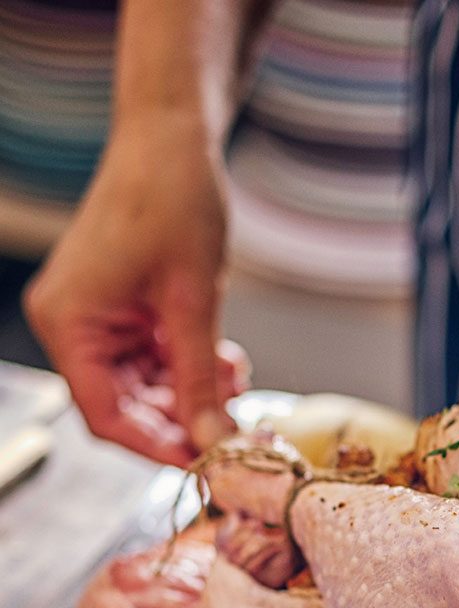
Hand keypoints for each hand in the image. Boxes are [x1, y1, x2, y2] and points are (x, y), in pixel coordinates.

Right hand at [23, 113, 242, 466]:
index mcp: (68, 324)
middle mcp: (72, 326)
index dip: (157, 447)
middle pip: (127, 408)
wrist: (172, 142)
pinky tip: (226, 363)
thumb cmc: (172, 201)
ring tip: (236, 383)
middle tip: (237, 431)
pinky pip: (156, 363)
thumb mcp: (194, 303)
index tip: (207, 463)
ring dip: (194, 395)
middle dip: (184, 420)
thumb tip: (213, 441)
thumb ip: (200, 380)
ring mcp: (97, 320)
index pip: (106, 416)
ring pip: (147, 390)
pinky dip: (191, 370)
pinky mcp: (124, 313)